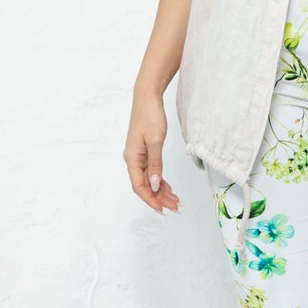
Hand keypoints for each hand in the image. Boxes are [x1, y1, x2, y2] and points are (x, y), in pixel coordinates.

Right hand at [125, 90, 180, 214]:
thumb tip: (155, 185)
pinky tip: (168, 187)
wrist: (147, 98)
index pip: (139, 186)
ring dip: (161, 191)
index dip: (151, 200)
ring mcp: (138, 156)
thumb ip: (156, 164)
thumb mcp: (155, 141)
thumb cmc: (149, 116)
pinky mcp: (144, 152)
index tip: (163, 209)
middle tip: (175, 206)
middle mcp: (133, 160)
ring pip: (149, 180)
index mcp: (132, 159)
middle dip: (159, 198)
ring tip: (175, 200)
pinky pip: (151, 171)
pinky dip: (160, 180)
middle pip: (144, 186)